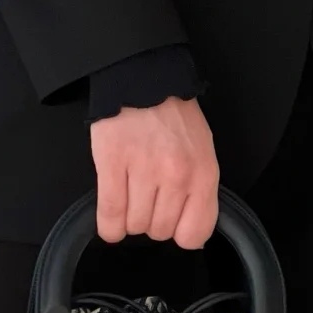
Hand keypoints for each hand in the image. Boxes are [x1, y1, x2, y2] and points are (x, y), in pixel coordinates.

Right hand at [91, 96, 219, 248]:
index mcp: (203, 175)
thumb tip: (189, 230)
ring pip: (134, 225)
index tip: (172, 222)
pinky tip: (111, 220)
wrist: (143, 78)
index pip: (194, 234)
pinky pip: (110, 214)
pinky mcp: (112, 164)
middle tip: (147, 199)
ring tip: (130, 198)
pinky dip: (109, 226)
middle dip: (151, 221)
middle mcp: (177, 177)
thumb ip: (199, 191)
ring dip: (129, 219)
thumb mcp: (202, 152)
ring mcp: (144, 171)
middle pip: (160, 231)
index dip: (180, 234)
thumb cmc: (173, 115)